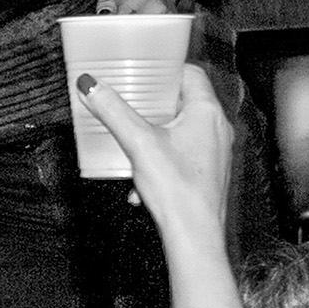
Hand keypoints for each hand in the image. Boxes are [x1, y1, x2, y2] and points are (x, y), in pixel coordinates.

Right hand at [73, 68, 235, 254]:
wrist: (194, 236)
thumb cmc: (178, 191)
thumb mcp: (138, 143)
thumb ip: (113, 112)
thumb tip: (91, 87)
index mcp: (206, 112)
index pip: (190, 74)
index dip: (166, 71)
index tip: (145, 72)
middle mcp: (217, 129)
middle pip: (184, 103)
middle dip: (154, 106)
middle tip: (132, 106)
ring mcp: (215, 153)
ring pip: (182, 132)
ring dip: (156, 136)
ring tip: (134, 143)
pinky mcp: (208, 175)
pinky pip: (182, 157)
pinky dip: (160, 162)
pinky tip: (140, 179)